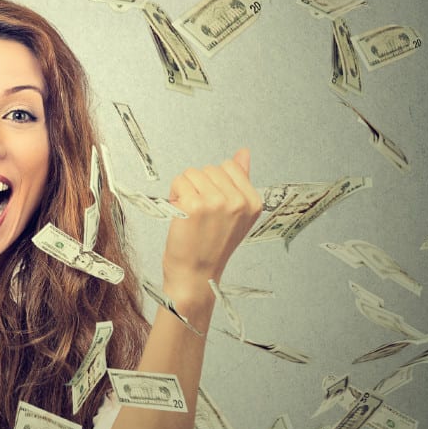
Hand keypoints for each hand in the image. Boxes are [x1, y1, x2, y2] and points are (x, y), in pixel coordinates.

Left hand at [162, 148, 261, 298]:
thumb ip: (240, 181)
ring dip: (185, 190)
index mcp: (253, 202)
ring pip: (192, 173)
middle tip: (199, 213)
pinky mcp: (194, 205)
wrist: (195, 276)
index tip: (213, 206)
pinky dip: (174, 195)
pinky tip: (180, 214)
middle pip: (209, 169)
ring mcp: (216, 202)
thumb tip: (243, 152)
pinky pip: (179, 181)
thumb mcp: (236, 215)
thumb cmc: (211, 247)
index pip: (229, 166)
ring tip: (190, 214)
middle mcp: (237, 201)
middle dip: (198, 186)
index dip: (214, 183)